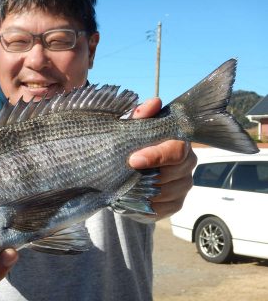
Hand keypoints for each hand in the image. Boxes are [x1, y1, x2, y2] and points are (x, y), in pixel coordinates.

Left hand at [129, 98, 196, 219]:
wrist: (124, 171)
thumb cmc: (131, 144)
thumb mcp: (131, 128)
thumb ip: (141, 116)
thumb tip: (154, 103)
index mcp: (179, 142)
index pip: (177, 150)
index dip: (156, 156)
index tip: (133, 160)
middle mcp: (187, 164)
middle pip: (175, 173)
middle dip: (148, 175)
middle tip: (126, 174)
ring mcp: (183, 185)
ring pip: (168, 193)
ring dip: (145, 190)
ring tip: (126, 185)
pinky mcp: (176, 204)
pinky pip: (163, 209)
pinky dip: (146, 206)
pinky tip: (132, 199)